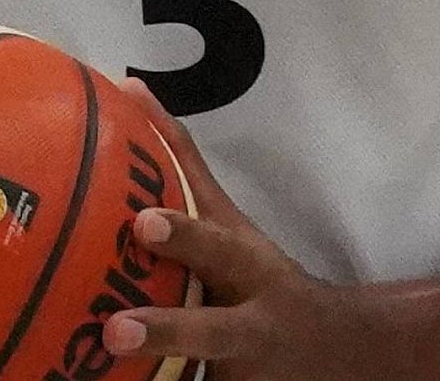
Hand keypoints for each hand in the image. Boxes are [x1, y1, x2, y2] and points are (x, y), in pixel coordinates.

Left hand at [104, 77, 360, 380]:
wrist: (337, 353)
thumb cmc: (258, 274)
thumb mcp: (228, 220)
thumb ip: (180, 160)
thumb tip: (127, 88)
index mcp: (246, 268)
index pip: (216, 247)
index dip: (183, 235)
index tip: (143, 223)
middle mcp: (248, 324)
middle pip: (212, 333)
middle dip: (167, 331)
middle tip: (114, 330)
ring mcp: (242, 373)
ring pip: (201, 376)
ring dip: (160, 373)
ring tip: (102, 366)